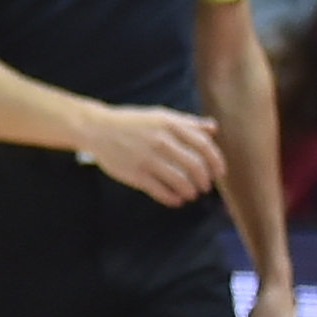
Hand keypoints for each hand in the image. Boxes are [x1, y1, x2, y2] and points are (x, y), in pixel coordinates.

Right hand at [79, 102, 225, 205]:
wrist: (98, 129)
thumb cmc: (132, 122)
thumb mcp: (161, 116)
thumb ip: (188, 123)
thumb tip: (213, 129)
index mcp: (170, 125)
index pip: (203, 146)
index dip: (216, 162)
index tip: (219, 173)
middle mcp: (161, 141)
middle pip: (195, 166)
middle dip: (204, 180)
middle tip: (204, 187)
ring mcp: (148, 158)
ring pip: (180, 181)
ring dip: (190, 191)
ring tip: (191, 194)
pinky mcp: (135, 174)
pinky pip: (161, 191)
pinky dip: (173, 199)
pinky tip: (176, 200)